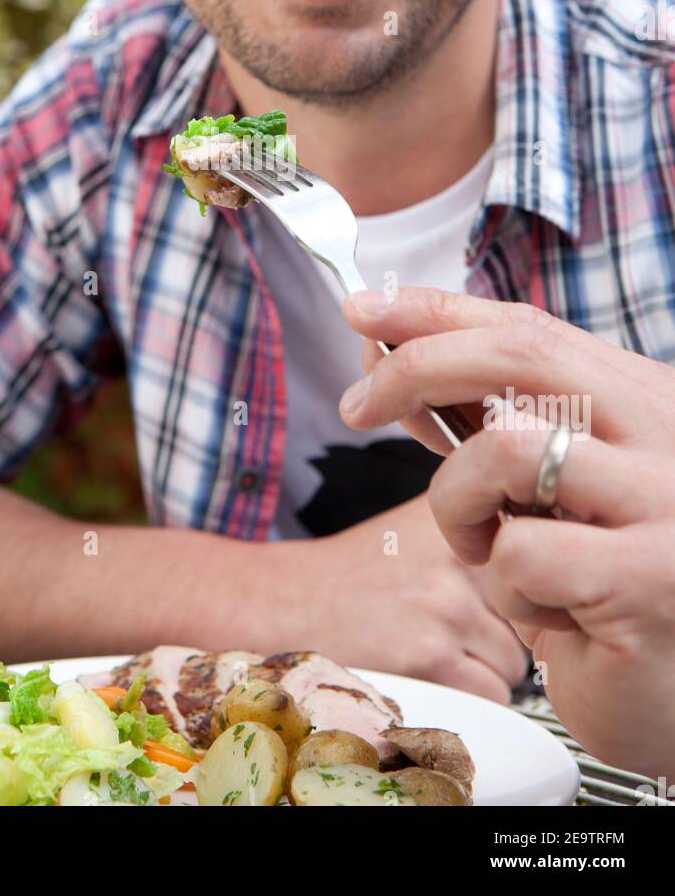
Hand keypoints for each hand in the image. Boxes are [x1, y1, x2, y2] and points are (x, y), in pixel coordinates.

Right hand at [301, 489, 527, 702]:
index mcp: (460, 515)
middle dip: (500, 631)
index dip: (519, 589)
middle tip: (449, 627)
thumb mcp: (418, 522)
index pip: (533, 563)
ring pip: (514, 661)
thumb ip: (479, 522)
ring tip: (436, 648)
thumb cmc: (356, 571)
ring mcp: (445, 606)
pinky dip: (471, 695)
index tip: (496, 595)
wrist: (289, 602)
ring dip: (487, 667)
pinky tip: (432, 672)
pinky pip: (493, 694)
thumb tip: (545, 540)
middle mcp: (458, 554)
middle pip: (530, 616)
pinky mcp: (430, 657)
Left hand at [339, 285, 674, 778]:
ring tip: (482, 549)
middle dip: (413, 368)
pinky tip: (547, 614)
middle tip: (356, 409)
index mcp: (642, 398)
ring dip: (459, 505)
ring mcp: (664, 502)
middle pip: (517, 354)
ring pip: (505, 449)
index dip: (436, 310)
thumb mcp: (539, 486)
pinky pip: (520, 554)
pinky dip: (504, 588)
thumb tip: (384, 354)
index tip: (362, 308)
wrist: (672, 692)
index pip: (528, 327)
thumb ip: (479, 419)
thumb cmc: (596, 585)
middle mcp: (665, 433)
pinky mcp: (648, 580)